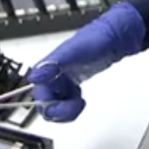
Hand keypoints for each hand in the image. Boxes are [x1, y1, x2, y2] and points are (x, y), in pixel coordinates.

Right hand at [27, 2, 144, 121]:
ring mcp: (62, 79)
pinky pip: (65, 101)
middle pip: (44, 103)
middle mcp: (52, 74)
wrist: (113, 38)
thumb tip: (35, 76)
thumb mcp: (73, 52)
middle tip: (74, 107)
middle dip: (58, 111)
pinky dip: (72, 106)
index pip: (38, 94)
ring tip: (79, 103)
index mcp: (47, 67)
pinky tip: (80, 99)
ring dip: (66, 110)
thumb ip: (53, 64)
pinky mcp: (71, 83)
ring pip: (54, 104)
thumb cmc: (95, 40)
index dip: (48, 104)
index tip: (63, 107)